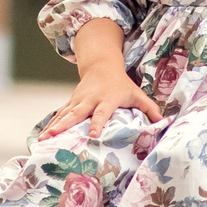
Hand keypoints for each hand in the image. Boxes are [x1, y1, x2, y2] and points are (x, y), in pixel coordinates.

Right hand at [39, 65, 160, 142]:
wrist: (101, 66)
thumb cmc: (121, 84)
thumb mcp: (136, 94)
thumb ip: (150, 109)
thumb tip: (164, 123)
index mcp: (106, 100)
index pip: (101, 113)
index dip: (98, 124)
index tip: (93, 136)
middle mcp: (89, 101)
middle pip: (75, 114)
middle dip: (64, 126)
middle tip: (53, 137)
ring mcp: (77, 101)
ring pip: (63, 115)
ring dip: (52, 127)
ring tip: (42, 140)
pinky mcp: (71, 103)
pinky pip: (59, 115)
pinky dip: (50, 125)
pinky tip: (42, 136)